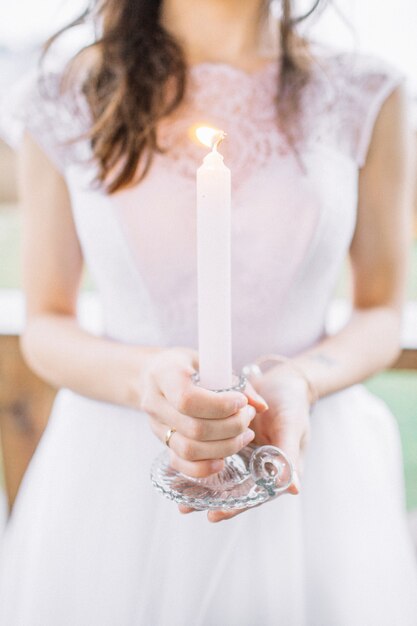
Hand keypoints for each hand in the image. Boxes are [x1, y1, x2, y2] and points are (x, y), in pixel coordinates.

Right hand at [141, 347, 267, 477]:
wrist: (155, 374)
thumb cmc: (187, 365)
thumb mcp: (210, 361)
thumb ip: (236, 382)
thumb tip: (261, 406)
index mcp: (164, 375)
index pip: (187, 399)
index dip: (220, 406)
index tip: (241, 402)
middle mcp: (154, 402)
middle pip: (194, 428)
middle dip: (231, 427)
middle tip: (249, 416)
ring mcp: (156, 426)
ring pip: (189, 450)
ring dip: (224, 447)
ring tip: (244, 434)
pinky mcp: (162, 443)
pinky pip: (180, 464)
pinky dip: (204, 467)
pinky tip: (223, 459)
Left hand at [179, 362, 310, 522]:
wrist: (284, 382)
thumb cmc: (293, 405)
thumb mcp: (292, 428)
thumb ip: (288, 455)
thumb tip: (294, 488)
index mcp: (276, 471)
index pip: (254, 496)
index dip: (235, 506)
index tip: (214, 514)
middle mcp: (258, 468)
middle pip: (234, 492)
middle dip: (210, 500)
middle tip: (186, 507)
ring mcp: (243, 456)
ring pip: (221, 478)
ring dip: (201, 487)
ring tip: (180, 498)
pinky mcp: (230, 441)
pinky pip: (214, 456)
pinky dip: (199, 462)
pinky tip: (178, 468)